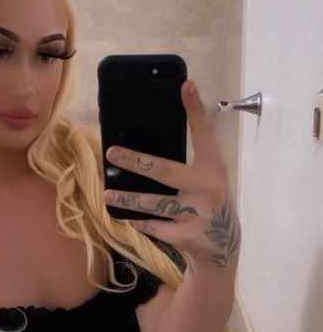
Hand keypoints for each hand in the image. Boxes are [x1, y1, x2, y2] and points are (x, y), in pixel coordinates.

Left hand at [103, 80, 240, 269]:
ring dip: (128, 199)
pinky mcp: (187, 235)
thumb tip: (144, 152)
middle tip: (111, 153)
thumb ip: (187, 164)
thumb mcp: (206, 179)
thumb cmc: (207, 203)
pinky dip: (141, 223)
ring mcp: (197, 213)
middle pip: (165, 170)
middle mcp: (207, 187)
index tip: (186, 85)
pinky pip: (155, 227)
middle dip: (135, 161)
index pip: (203, 133)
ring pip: (154, 203)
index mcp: (213, 167)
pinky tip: (130, 219)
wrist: (223, 245)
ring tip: (108, 195)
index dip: (195, 109)